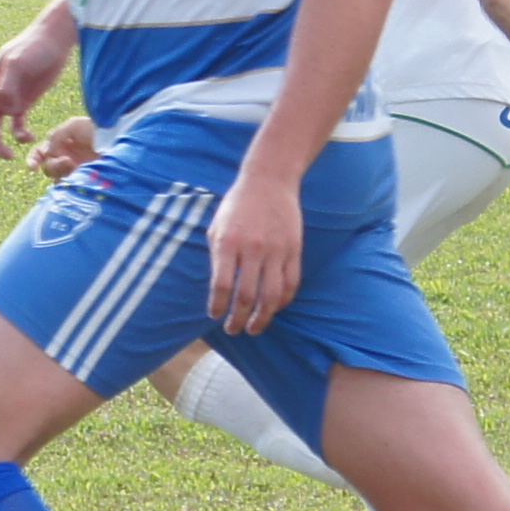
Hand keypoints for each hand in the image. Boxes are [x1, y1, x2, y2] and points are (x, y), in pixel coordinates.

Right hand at [0, 22, 66, 158]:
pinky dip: (19, 136)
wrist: (55, 40)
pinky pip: (15, 126)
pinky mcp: (22, 104)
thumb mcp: (18, 61)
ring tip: (11, 155)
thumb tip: (3, 109)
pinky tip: (30, 139)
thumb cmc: (34, 46)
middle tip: (4, 153)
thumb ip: (7, 85)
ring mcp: (6, 100)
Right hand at [31, 114, 101, 181]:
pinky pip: (69, 186)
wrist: (120, 140)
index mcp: (60, 144)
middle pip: (47, 168)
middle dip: (54, 165)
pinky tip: (79, 176)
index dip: (33, 160)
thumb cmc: (98, 129)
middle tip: (69, 162)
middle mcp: (65, 158)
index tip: (32, 167)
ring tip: (76, 167)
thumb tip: (46, 152)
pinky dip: (69, 183)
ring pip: (57, 179)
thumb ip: (56, 135)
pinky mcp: (84, 180)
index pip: (39, 153)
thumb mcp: (74, 125)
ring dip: (62, 173)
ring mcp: (75, 171)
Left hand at [204, 173, 305, 336]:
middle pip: (246, 296)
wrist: (269, 181)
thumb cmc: (237, 206)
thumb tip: (218, 291)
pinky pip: (291, 283)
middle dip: (238, 319)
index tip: (215, 315)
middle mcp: (252, 248)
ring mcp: (276, 250)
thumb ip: (217, 258)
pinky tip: (273, 309)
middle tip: (233, 329)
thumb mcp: (217, 227)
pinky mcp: (294, 249)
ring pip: (271, 295)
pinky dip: (282, 301)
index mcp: (228, 242)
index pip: (221, 285)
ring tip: (254, 328)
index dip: (217, 306)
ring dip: (262, 317)